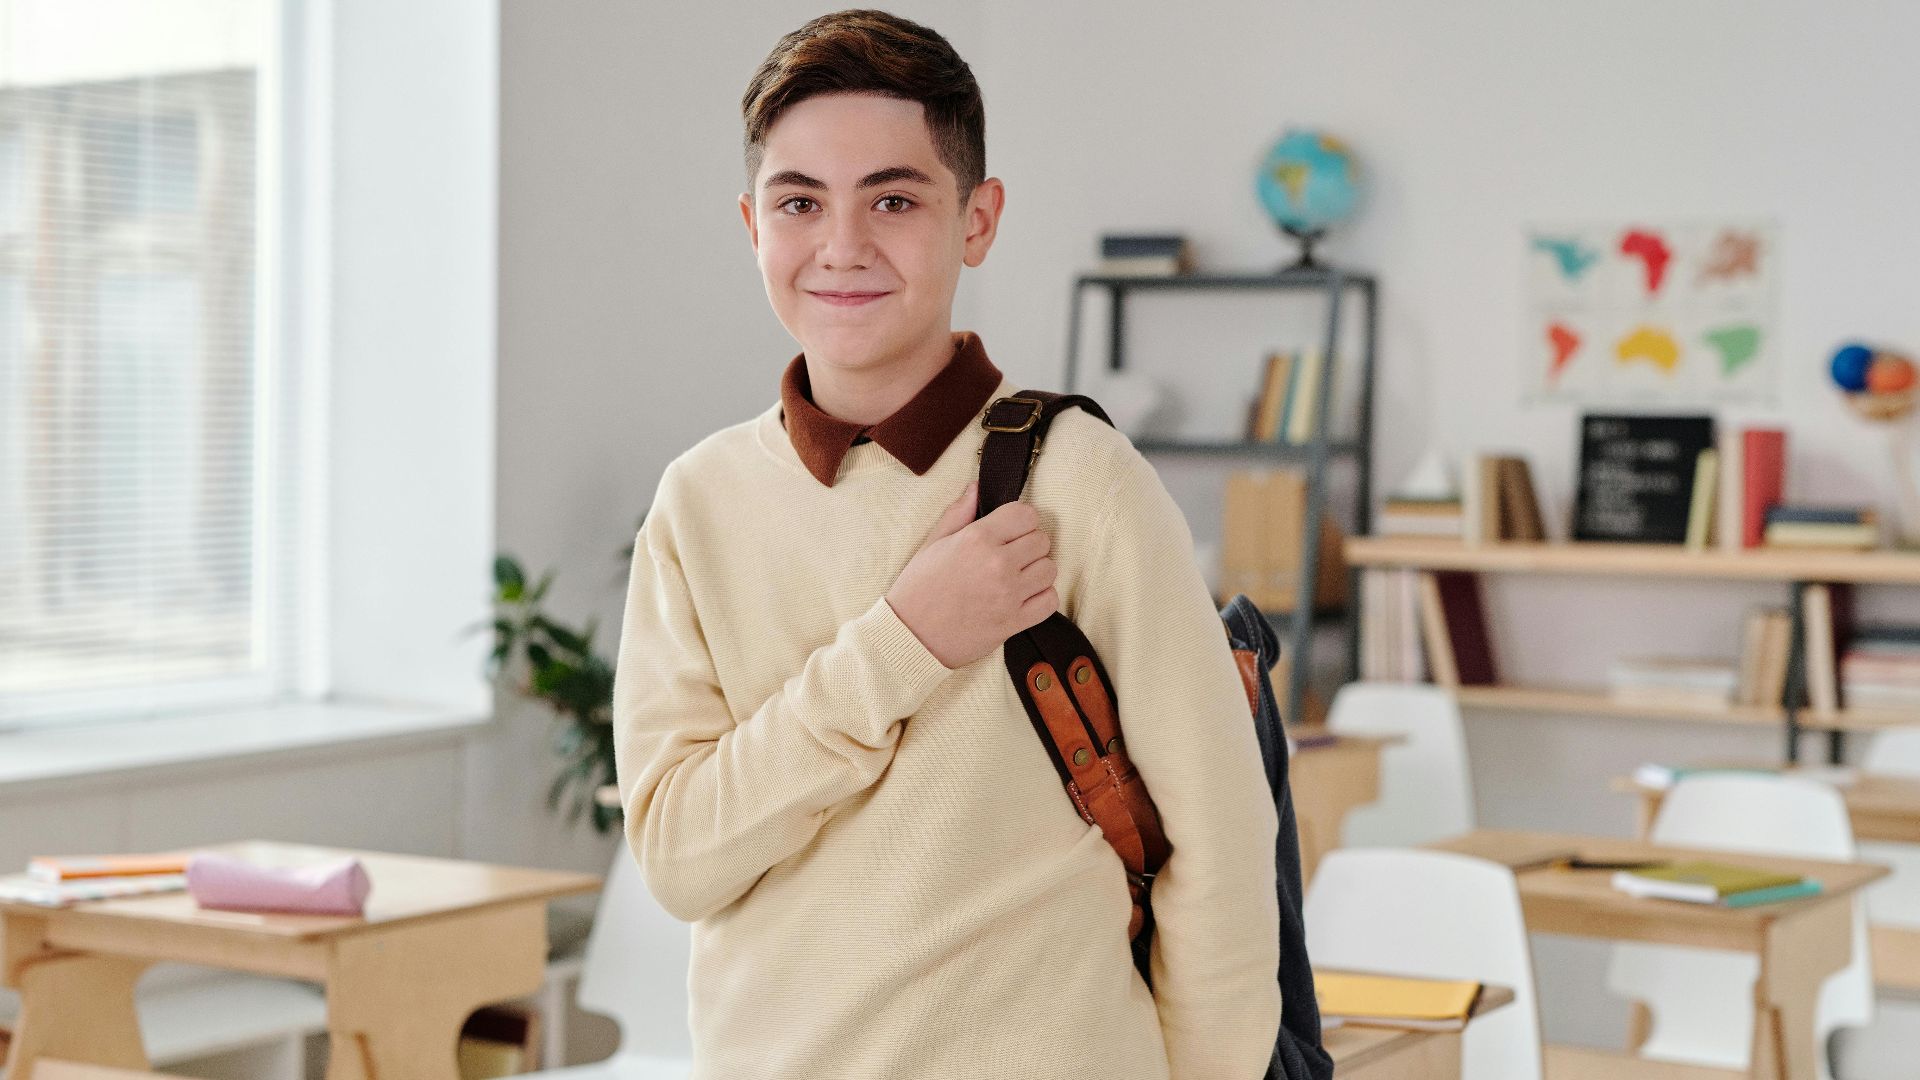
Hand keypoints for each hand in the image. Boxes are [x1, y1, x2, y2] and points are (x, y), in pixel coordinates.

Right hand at [886, 481, 1058, 668]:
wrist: (911, 636)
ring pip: (1049, 570)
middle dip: (1029, 545)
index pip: (1026, 514)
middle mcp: (998, 564)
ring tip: (1016, 577)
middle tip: (1010, 555)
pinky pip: (1050, 601)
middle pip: (1042, 541)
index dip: (1021, 521)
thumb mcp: (932, 543)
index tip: (1011, 531)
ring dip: (1037, 571)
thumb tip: (977, 487)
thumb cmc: (918, 588)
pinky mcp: (1014, 622)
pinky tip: (1023, 597)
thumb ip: (958, 513)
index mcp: (977, 539)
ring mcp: (1009, 594)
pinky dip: (1041, 598)